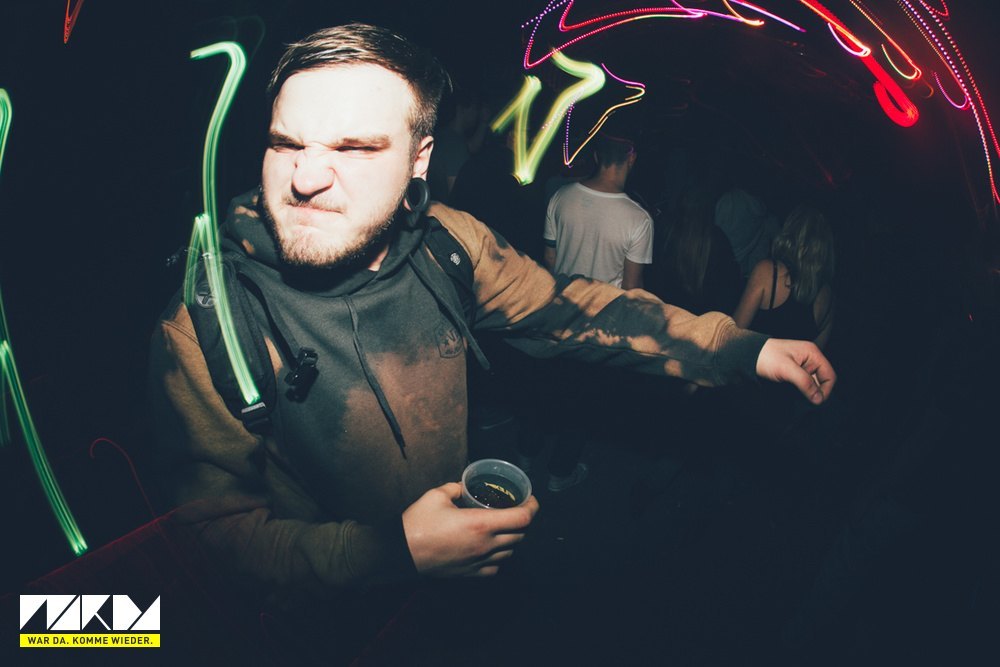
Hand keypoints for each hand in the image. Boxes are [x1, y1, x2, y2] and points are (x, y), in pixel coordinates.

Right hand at [402, 482, 538, 577]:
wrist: (400, 552)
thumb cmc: (417, 523)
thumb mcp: (436, 495)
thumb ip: (456, 488)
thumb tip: (465, 487)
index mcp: (480, 523)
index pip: (522, 518)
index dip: (532, 507)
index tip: (530, 499)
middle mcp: (485, 545)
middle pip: (521, 535)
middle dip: (523, 521)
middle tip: (516, 510)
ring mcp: (478, 561)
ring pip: (510, 552)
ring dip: (513, 539)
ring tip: (504, 528)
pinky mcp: (470, 573)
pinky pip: (495, 567)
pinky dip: (499, 557)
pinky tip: (491, 548)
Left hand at [755, 338, 835, 404]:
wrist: (747, 355)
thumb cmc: (765, 356)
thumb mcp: (786, 369)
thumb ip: (804, 382)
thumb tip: (818, 398)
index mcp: (812, 353)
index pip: (829, 375)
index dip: (825, 389)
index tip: (816, 401)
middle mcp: (809, 359)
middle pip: (821, 381)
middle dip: (815, 392)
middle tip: (806, 402)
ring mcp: (801, 367)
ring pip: (812, 385)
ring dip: (807, 393)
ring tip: (798, 398)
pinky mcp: (793, 373)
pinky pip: (802, 385)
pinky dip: (800, 392)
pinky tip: (793, 395)